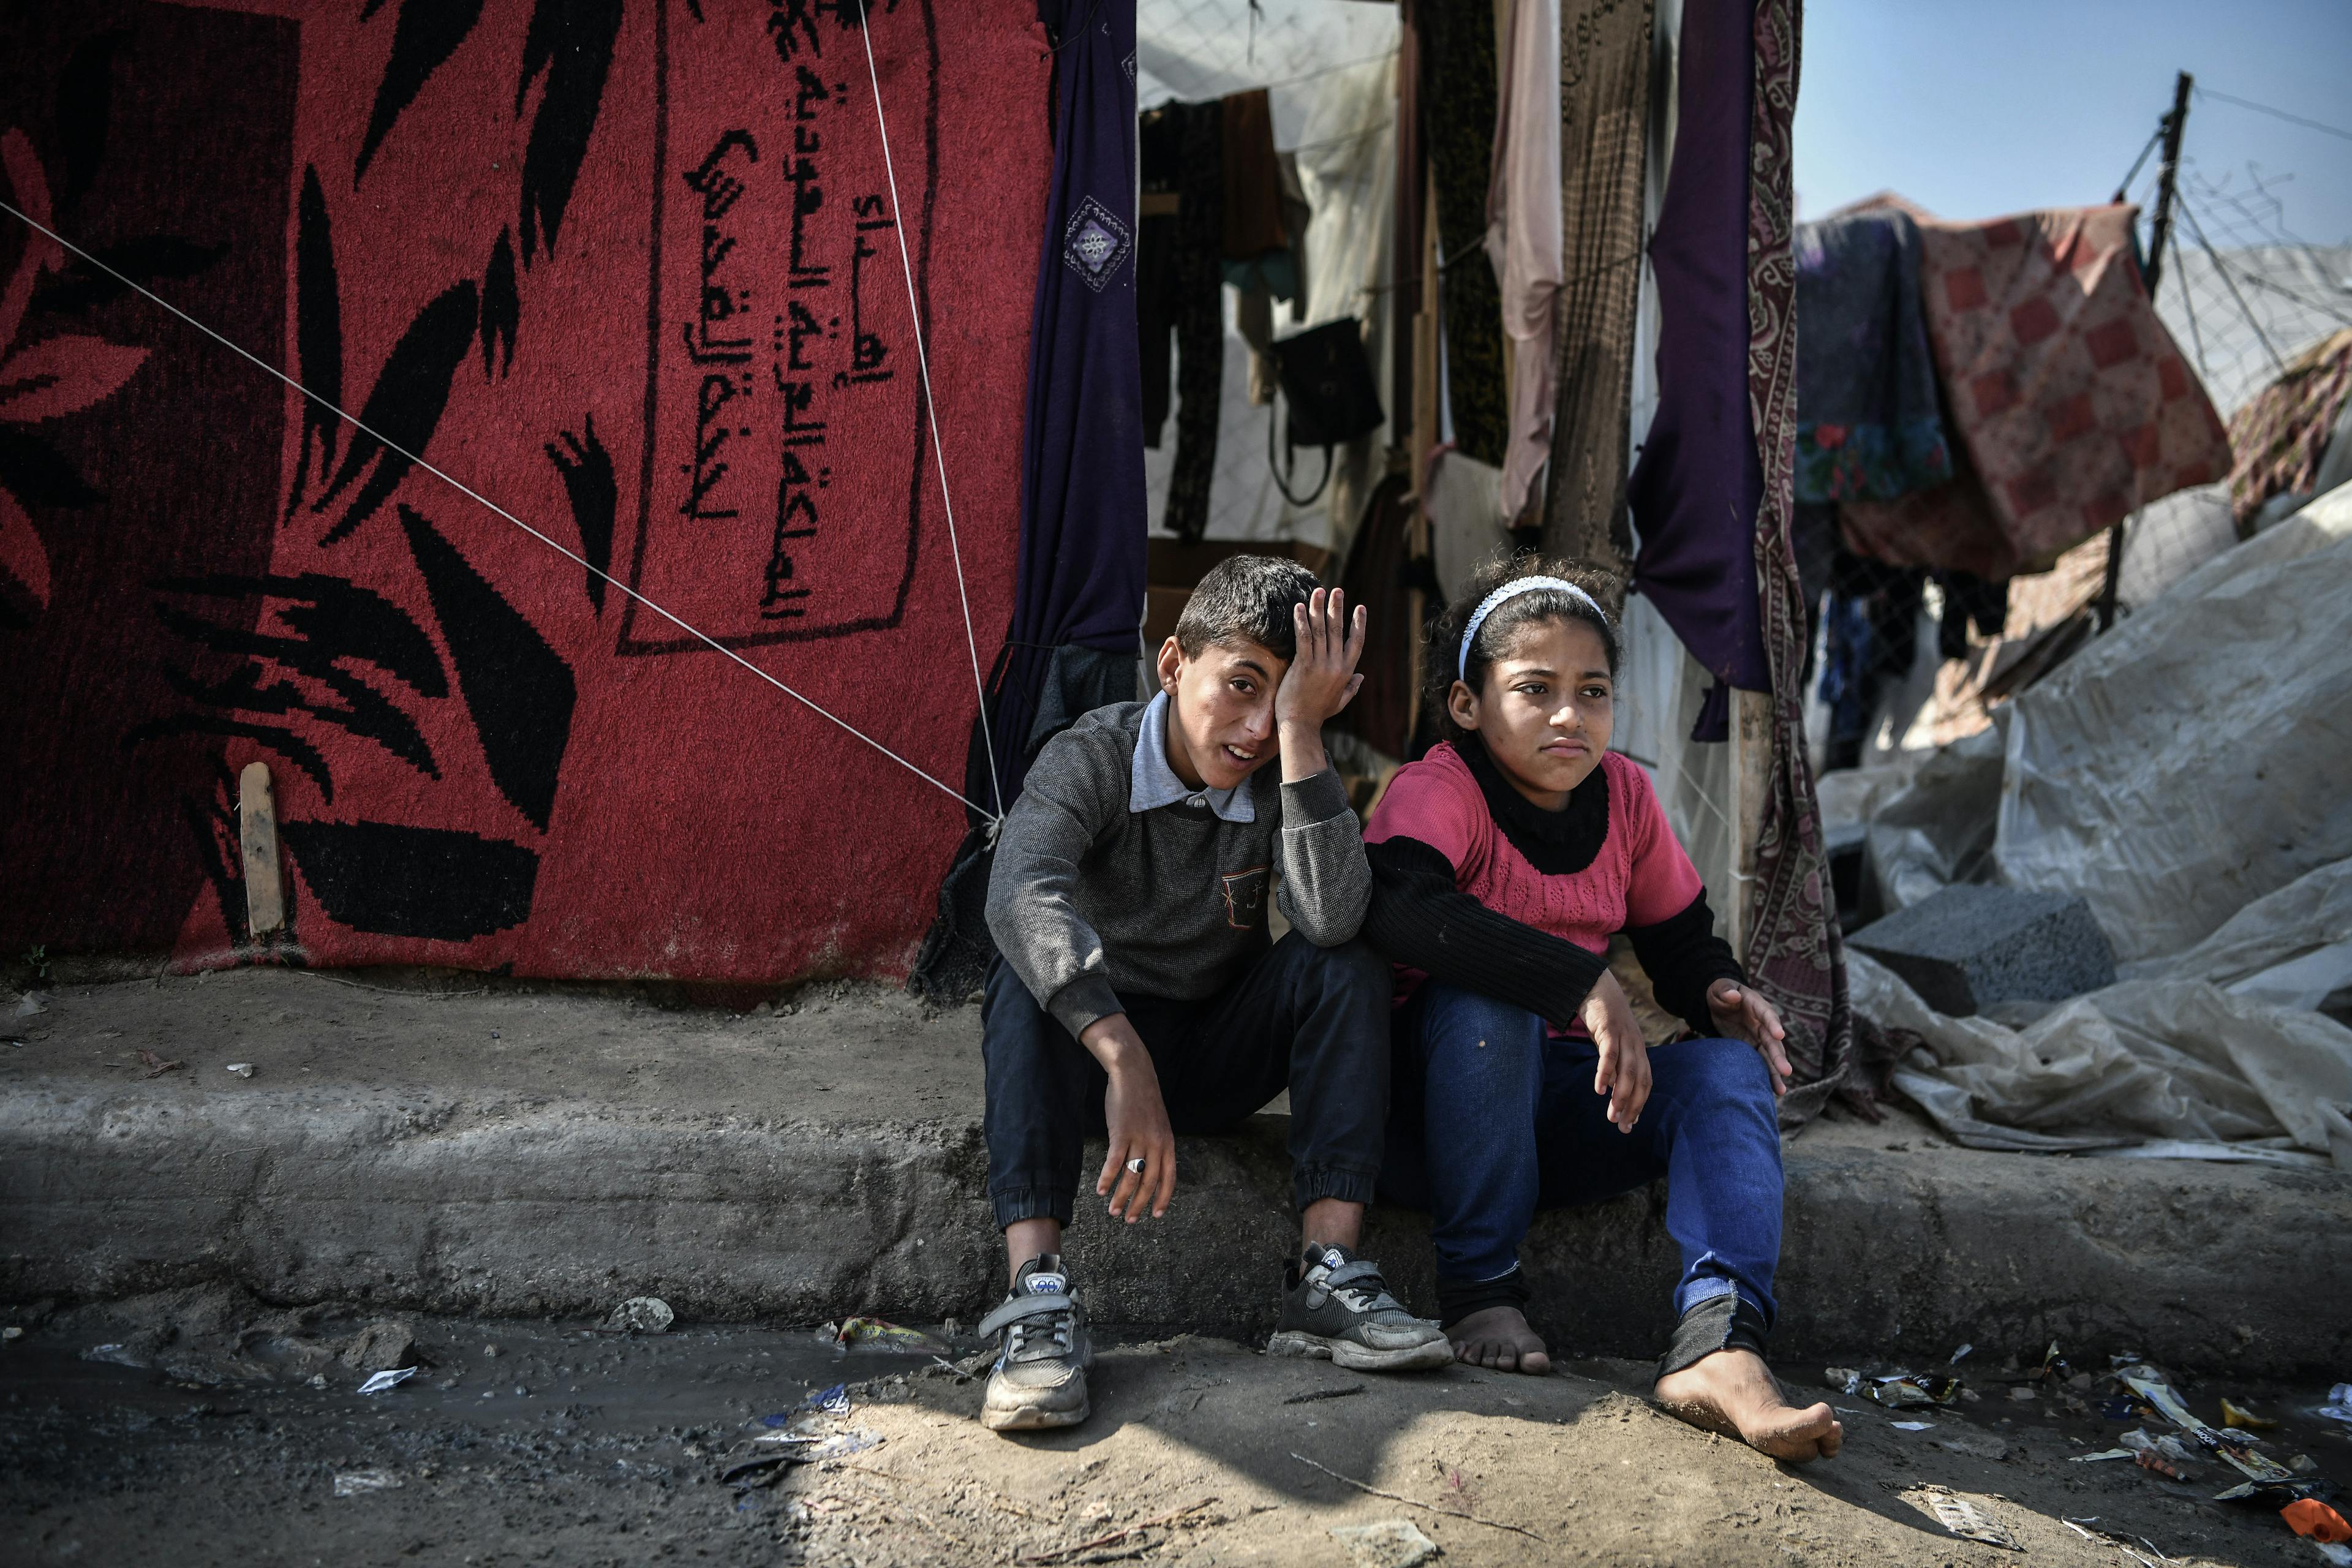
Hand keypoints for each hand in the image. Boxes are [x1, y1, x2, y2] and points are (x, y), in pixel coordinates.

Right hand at [1080, 1014, 1175, 1220]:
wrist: (1134, 1073)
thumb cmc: (1143, 1098)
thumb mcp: (1158, 1123)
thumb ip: (1157, 1144)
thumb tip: (1149, 1165)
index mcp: (1168, 1143)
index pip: (1169, 1178)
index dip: (1162, 1198)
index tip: (1155, 1215)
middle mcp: (1156, 1144)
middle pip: (1149, 1182)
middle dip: (1139, 1204)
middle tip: (1129, 1219)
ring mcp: (1139, 1139)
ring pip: (1131, 1176)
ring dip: (1121, 1197)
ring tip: (1112, 1210)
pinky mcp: (1121, 1133)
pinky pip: (1114, 1163)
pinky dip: (1107, 1179)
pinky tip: (1100, 1189)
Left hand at [1273, 588, 1367, 738]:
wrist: (1300, 726)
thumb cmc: (1318, 714)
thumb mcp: (1340, 701)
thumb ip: (1352, 687)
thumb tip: (1361, 677)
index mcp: (1347, 672)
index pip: (1357, 642)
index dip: (1359, 623)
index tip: (1360, 607)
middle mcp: (1336, 666)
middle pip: (1339, 630)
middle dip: (1337, 608)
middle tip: (1337, 590)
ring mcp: (1320, 665)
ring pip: (1321, 630)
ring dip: (1319, 608)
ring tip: (1318, 591)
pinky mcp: (1303, 666)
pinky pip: (1303, 638)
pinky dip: (1301, 621)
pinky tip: (1298, 607)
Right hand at [1584, 971, 1649, 1132]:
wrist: (1595, 983)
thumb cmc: (1602, 1017)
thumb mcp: (1610, 1043)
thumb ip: (1614, 1065)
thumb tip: (1613, 1090)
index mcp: (1638, 1049)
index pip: (1645, 1082)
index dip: (1640, 1103)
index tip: (1630, 1123)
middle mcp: (1636, 1045)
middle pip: (1640, 1081)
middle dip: (1632, 1106)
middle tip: (1622, 1127)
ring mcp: (1624, 1036)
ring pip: (1627, 1072)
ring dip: (1621, 1096)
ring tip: (1611, 1115)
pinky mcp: (1609, 1028)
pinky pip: (1609, 1054)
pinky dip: (1605, 1073)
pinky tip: (1600, 1090)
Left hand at [1708, 978, 1791, 1098]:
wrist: (1720, 1003)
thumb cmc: (1721, 993)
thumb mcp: (1720, 988)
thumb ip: (1725, 991)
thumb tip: (1733, 995)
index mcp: (1757, 1005)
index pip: (1767, 1015)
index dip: (1773, 1024)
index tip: (1780, 1035)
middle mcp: (1763, 1024)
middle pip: (1772, 1041)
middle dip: (1779, 1056)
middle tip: (1786, 1071)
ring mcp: (1759, 1037)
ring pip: (1770, 1056)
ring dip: (1776, 1072)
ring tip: (1781, 1090)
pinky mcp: (1753, 1047)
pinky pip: (1762, 1062)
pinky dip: (1767, 1076)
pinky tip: (1773, 1091)